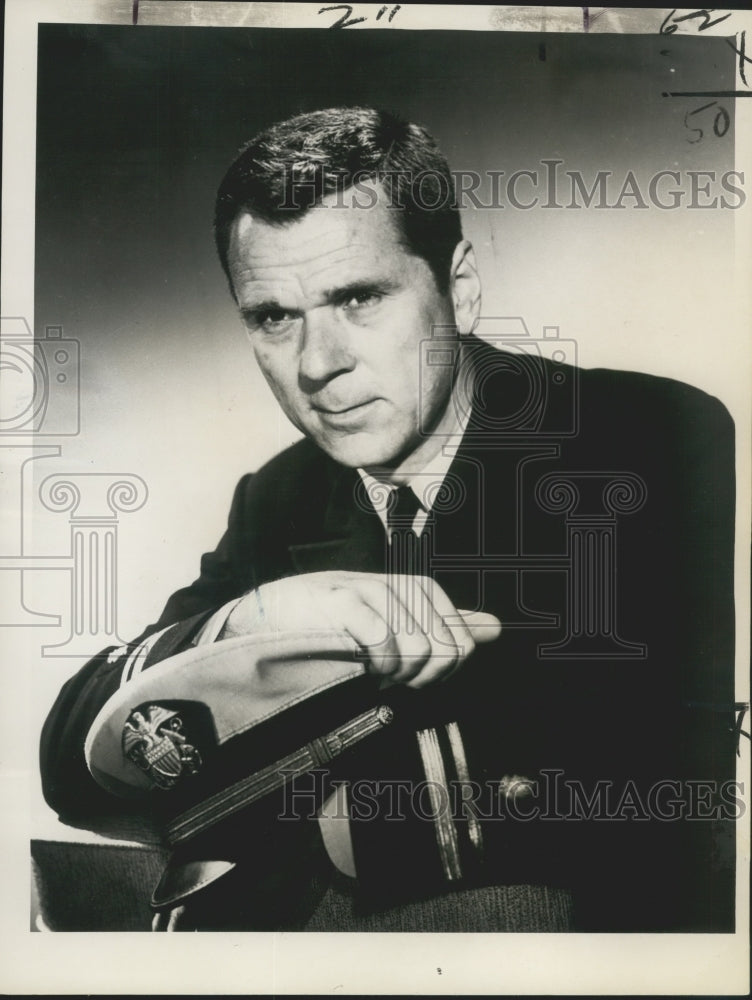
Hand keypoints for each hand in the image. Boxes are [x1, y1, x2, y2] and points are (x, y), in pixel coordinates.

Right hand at [221, 571, 500, 687]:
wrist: (271, 616)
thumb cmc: (335, 623)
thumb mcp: (396, 623)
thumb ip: (446, 626)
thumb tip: (496, 628)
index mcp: (421, 590)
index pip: (460, 644)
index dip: (437, 673)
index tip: (407, 675)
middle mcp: (403, 586)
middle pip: (444, 651)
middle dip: (417, 677)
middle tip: (385, 674)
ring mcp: (373, 591)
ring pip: (417, 650)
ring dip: (390, 673)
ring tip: (366, 666)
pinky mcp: (345, 600)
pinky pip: (383, 642)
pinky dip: (372, 664)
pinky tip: (356, 662)